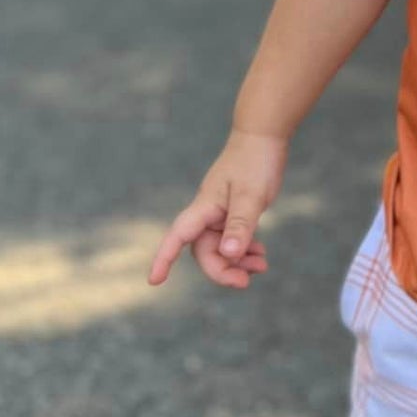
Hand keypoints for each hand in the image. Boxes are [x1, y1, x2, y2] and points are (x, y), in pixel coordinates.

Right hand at [147, 127, 288, 288]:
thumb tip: (228, 254)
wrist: (263, 135)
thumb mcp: (251, 196)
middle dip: (222, 269)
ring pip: (220, 247)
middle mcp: (208, 212)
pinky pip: (233, 238)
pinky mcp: (233, 210)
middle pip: (204, 250)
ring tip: (261, 266)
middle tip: (246, 281)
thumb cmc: (255, 161)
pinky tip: (260, 254)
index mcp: (204, 207)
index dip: (164, 258)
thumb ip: (240, 225)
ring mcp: (220, 212)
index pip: (178, 236)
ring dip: (237, 261)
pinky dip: (245, 249)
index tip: (154, 281)